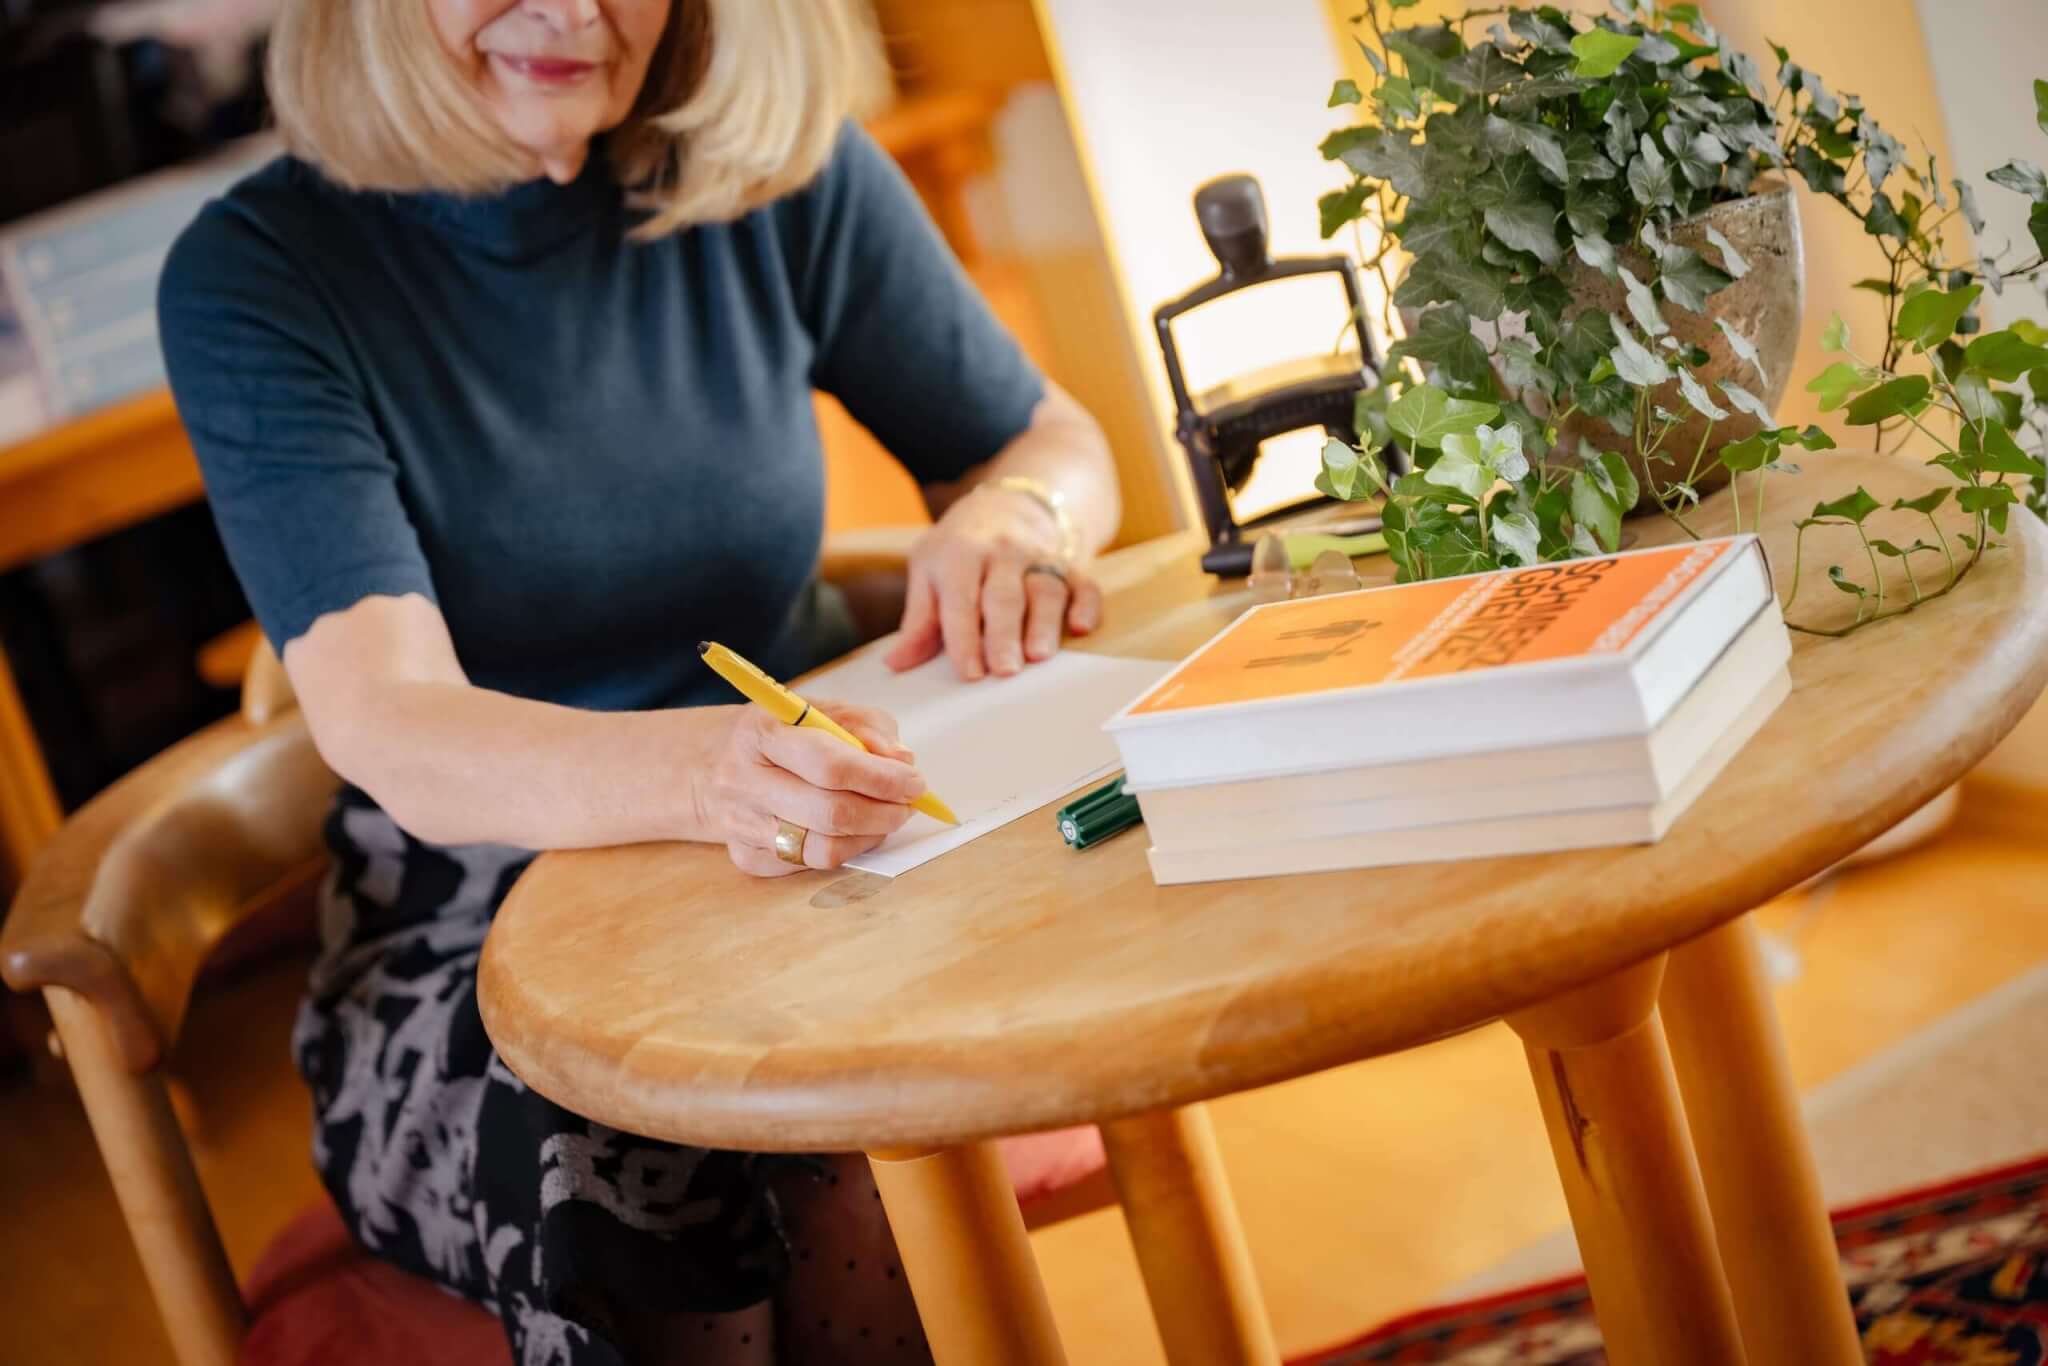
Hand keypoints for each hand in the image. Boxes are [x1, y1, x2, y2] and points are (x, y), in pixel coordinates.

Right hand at [702, 702, 925, 876]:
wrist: (714, 764)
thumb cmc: (780, 733)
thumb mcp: (821, 710)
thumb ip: (867, 727)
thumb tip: (902, 761)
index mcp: (762, 731)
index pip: (831, 765)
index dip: (882, 779)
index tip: (914, 782)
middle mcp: (743, 780)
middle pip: (829, 813)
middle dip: (884, 812)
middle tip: (907, 805)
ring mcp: (741, 824)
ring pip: (823, 849)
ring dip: (870, 836)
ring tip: (886, 818)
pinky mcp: (746, 857)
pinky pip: (809, 866)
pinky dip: (844, 851)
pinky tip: (851, 831)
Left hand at [883, 488, 1103, 679]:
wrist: (1012, 503)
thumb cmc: (963, 547)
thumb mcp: (930, 568)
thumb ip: (919, 619)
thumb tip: (897, 663)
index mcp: (961, 553)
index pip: (961, 599)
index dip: (964, 636)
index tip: (969, 671)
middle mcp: (1003, 552)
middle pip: (1004, 596)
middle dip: (1004, 634)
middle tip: (1004, 670)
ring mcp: (1041, 557)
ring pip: (1046, 590)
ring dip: (1045, 623)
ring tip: (1039, 655)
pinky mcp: (1072, 565)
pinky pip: (1084, 584)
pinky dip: (1086, 605)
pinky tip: (1082, 627)